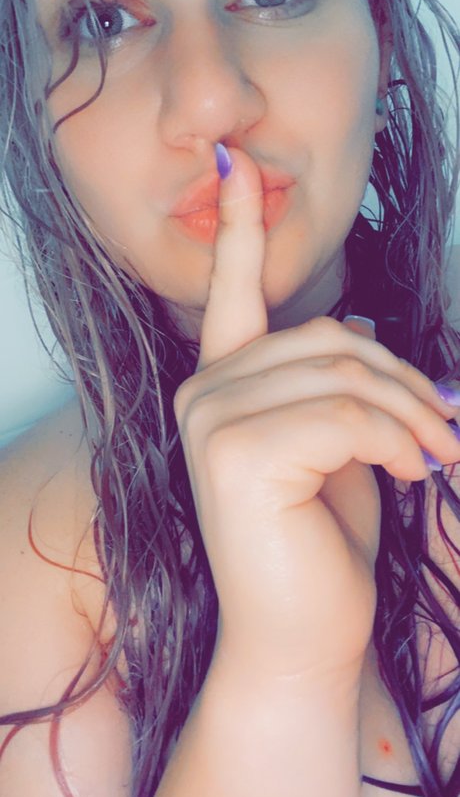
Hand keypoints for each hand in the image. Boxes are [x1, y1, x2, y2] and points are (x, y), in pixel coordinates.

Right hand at [174, 148, 459, 680]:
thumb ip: (334, 381)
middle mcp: (202, 391)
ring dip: (410, 413)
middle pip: (325, 335)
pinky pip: (344, 414)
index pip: (231, 290)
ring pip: (341, 372)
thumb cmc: (323, 538)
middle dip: (402, 379)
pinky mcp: (235, 453)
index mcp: (223, 383)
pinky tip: (411, 474)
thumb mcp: (338, 445)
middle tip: (446, 428)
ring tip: (438, 455)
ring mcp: (210, 418)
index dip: (243, 226)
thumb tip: (353, 318)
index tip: (239, 162)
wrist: (304, 634)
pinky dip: (396, 440)